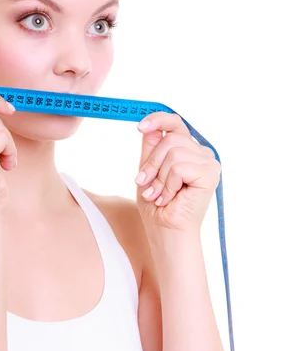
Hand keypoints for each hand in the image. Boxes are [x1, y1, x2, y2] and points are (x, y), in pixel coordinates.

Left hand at [135, 112, 220, 232]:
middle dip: (152, 163)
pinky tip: (170, 198)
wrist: (165, 230)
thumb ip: (151, 148)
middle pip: (169, 139)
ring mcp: (208, 162)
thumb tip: (149, 127)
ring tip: (159, 195)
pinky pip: (179, 167)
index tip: (139, 127)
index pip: (175, 123)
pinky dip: (169, 184)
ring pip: (173, 152)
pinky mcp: (210, 174)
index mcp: (187, 149)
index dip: (158, 119)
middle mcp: (200, 153)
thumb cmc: (157, 205)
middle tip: (145, 183)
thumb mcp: (148, 171)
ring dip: (160, 177)